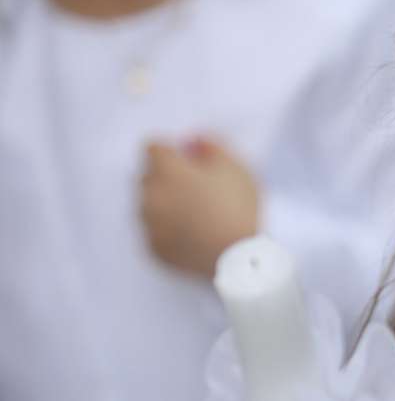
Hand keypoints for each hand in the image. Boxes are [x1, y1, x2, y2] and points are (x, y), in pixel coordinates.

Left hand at [139, 136, 259, 277]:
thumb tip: (192, 140)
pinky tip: (190, 235)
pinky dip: (166, 231)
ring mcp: (149, 224)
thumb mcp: (235, 166)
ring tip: (193, 216)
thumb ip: (210, 144)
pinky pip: (153, 232)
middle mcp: (149, 195)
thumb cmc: (239, 207)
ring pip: (147, 205)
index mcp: (166, 170)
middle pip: (147, 175)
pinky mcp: (153, 249)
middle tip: (195, 191)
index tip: (189, 163)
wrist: (241, 259)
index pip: (152, 146)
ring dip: (163, 205)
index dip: (172, 152)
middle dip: (165, 178)